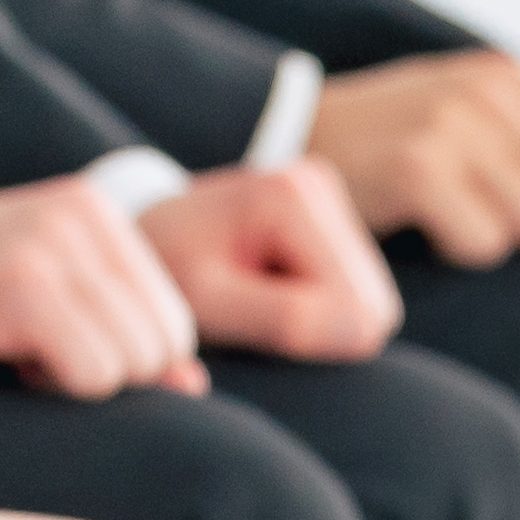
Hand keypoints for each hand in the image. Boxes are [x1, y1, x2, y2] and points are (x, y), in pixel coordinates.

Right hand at [0, 173, 206, 396]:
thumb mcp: (43, 306)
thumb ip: (118, 333)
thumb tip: (194, 388)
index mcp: (96, 213)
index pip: (175, 323)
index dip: (123, 364)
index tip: (52, 348)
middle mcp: (82, 217)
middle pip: (162, 346)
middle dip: (104, 377)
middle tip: (30, 355)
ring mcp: (51, 248)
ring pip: (131, 364)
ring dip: (71, 383)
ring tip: (9, 350)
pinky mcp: (19, 288)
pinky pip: (89, 375)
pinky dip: (47, 389)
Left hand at [142, 156, 400, 362]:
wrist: (145, 236)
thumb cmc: (165, 271)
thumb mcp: (209, 304)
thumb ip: (284, 319)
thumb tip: (364, 334)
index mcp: (292, 196)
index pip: (358, 308)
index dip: (312, 338)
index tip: (250, 318)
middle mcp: (320, 182)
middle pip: (374, 302)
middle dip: (321, 326)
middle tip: (253, 311)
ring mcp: (328, 194)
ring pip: (371, 301)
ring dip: (320, 317)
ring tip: (258, 296)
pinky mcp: (329, 213)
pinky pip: (356, 291)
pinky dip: (319, 304)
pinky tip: (272, 287)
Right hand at [308, 49, 519, 265]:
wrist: (285, 136)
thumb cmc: (383, 143)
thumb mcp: (463, 111)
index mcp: (510, 78)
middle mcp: (489, 94)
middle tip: (479, 213)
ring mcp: (453, 127)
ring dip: (498, 238)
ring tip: (449, 217)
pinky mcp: (416, 169)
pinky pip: (487, 244)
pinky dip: (458, 252)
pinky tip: (420, 229)